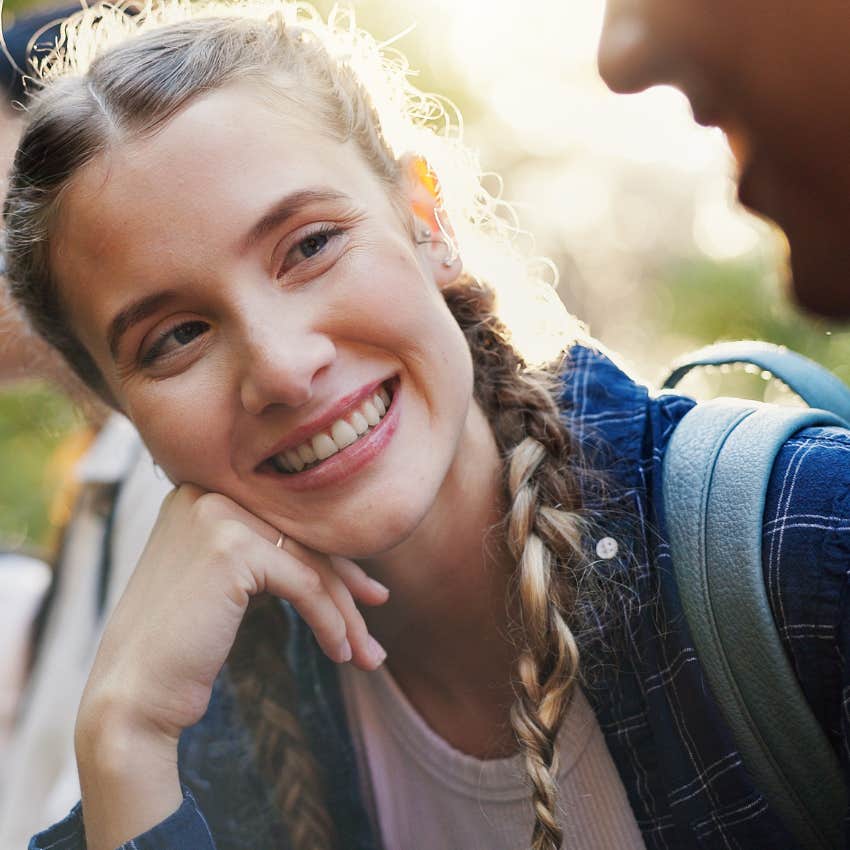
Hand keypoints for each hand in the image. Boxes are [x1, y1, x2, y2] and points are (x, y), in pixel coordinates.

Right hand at [75, 483, 387, 848]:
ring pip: (311, 562)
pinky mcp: (231, 547)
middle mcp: (204, 493)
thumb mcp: (224, 584)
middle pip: (301, 539)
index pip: (285, 524)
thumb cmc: (179, 648)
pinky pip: (306, 584)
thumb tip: (339, 559)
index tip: (367, 594)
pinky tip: (339, 652)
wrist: (133, 698)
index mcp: (199, 495)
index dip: (332, 560)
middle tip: (376, 620)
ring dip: (345, 613)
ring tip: (367, 655)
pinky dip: (330, 621)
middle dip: (347, 586)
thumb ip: (265, 555)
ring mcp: (216, 515)